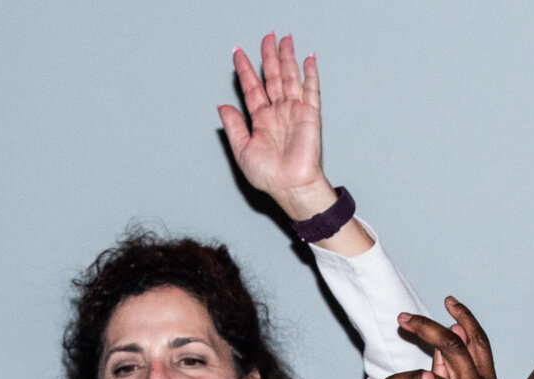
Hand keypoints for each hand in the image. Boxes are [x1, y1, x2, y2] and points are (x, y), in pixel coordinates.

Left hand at [220, 32, 334, 220]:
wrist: (290, 187)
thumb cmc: (269, 175)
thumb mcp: (242, 150)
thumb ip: (234, 126)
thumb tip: (222, 106)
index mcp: (260, 120)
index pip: (251, 87)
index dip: (244, 69)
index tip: (238, 53)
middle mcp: (277, 112)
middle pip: (272, 76)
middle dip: (268, 56)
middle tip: (267, 36)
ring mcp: (294, 111)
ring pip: (289, 77)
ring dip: (287, 58)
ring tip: (284, 39)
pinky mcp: (310, 115)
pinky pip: (311, 89)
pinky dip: (310, 73)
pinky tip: (308, 58)